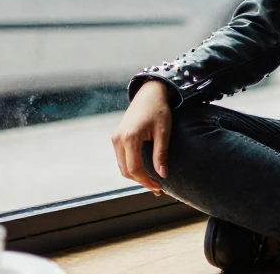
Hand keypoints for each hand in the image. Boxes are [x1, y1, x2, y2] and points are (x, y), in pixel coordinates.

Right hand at [111, 79, 172, 194]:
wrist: (149, 93)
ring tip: (151, 180)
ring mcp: (116, 138)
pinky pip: (121, 158)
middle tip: (156, 187)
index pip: (135, 169)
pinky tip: (143, 169)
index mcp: (130, 138)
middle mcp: (119, 139)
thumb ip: (161, 154)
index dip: (146, 181)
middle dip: (141, 181)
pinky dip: (131, 166)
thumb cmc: (158, 110)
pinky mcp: (117, 136)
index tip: (158, 188)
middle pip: (126, 171)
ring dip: (135, 175)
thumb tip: (163, 175)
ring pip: (122, 166)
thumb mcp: (163, 132)